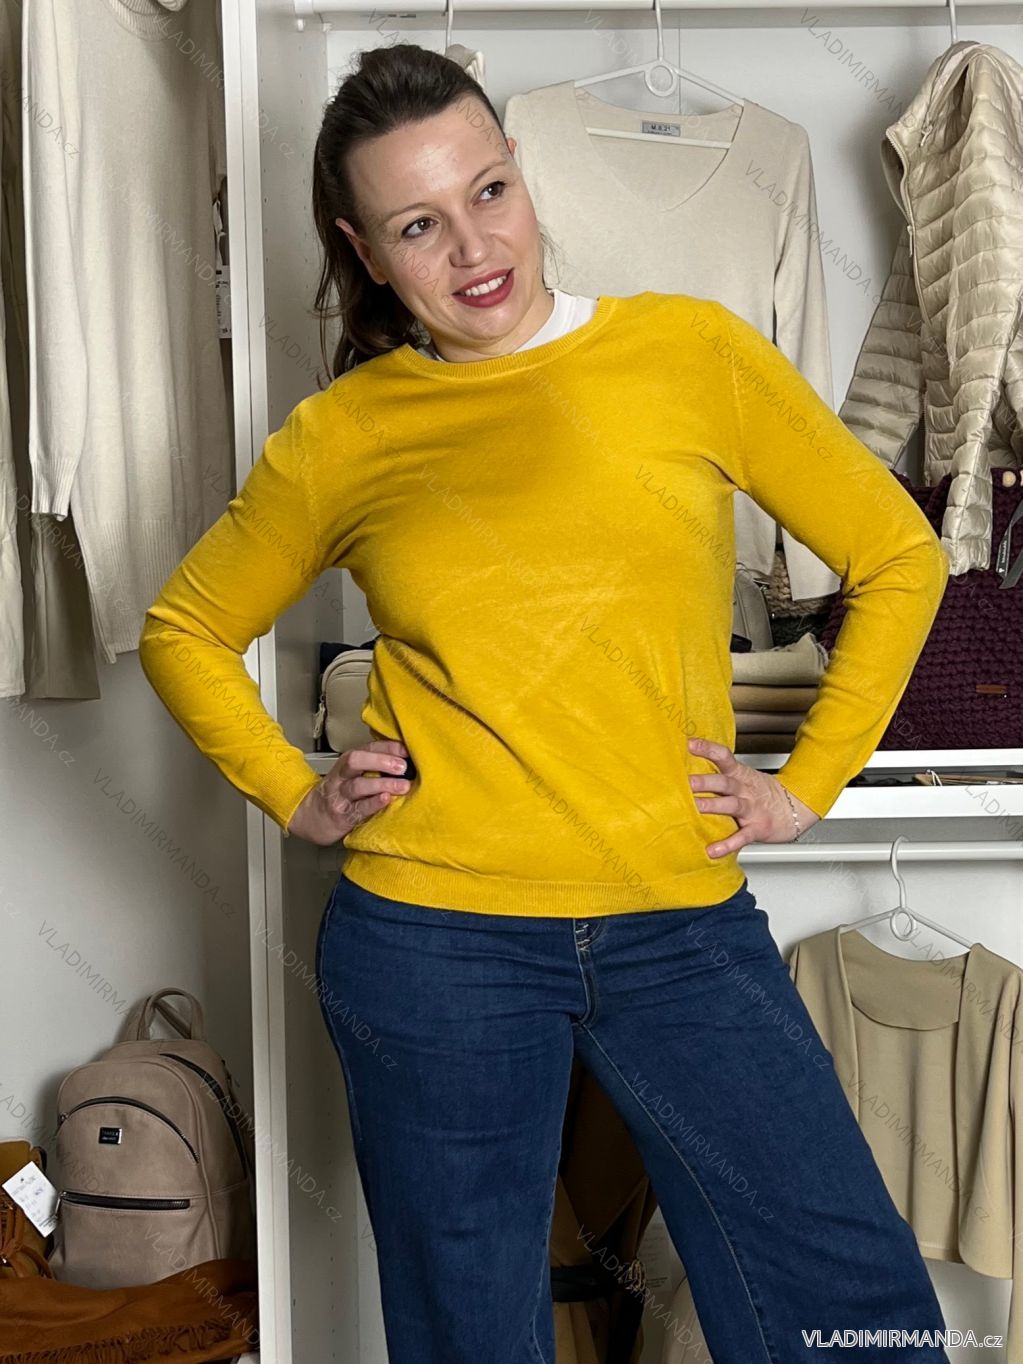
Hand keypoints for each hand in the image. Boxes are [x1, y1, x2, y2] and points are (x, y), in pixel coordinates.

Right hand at [287, 740, 411, 845]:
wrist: (310, 817)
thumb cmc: (339, 793)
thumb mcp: (352, 775)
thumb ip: (373, 767)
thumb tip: (406, 761)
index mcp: (347, 763)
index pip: (367, 748)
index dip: (387, 747)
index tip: (406, 750)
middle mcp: (342, 776)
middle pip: (356, 761)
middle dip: (380, 761)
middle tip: (402, 767)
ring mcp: (340, 796)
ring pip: (358, 786)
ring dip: (382, 784)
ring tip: (403, 786)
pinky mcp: (342, 816)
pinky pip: (358, 808)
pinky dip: (373, 803)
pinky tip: (386, 799)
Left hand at [687, 736, 819, 857]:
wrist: (794, 808)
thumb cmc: (761, 793)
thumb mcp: (744, 777)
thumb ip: (720, 774)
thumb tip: (688, 769)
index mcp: (740, 775)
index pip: (724, 757)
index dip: (708, 749)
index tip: (690, 744)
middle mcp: (745, 790)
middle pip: (724, 782)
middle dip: (705, 781)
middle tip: (687, 781)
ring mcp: (752, 809)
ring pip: (732, 805)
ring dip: (713, 805)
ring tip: (696, 807)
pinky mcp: (757, 828)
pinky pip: (742, 836)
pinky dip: (728, 844)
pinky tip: (713, 850)